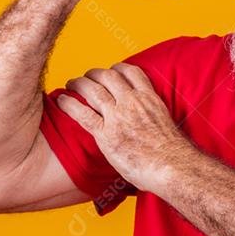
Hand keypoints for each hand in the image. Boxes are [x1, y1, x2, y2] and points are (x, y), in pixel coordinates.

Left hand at [57, 62, 191, 194]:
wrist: (171, 167)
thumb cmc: (173, 154)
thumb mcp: (166, 124)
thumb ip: (153, 118)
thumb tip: (150, 126)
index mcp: (149, 98)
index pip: (131, 72)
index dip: (117, 68)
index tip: (111, 71)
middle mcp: (132, 102)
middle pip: (108, 76)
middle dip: (94, 74)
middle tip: (87, 77)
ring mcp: (118, 117)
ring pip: (93, 90)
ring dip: (79, 84)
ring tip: (70, 84)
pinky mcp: (106, 134)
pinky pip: (82, 113)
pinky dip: (69, 104)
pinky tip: (61, 101)